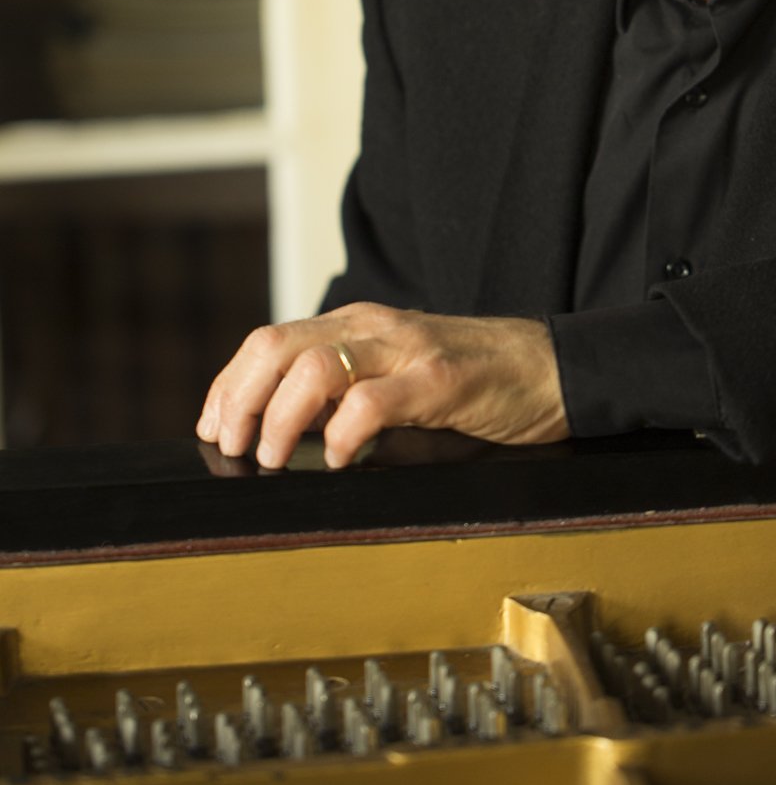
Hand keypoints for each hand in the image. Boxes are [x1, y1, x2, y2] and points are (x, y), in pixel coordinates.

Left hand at [196, 302, 568, 468]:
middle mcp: (375, 327)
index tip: (211, 427)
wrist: (554, 367)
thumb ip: (350, 388)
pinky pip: (370, 402)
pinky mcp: (440, 381)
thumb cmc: (477, 378)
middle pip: (276, 347)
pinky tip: (338, 460)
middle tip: (230, 447)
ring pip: (314, 368)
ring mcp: (408, 350)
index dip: (228, 384)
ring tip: (274, 458)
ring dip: (278, 419)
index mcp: (359, 324)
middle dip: (237, 400)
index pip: (269, 341)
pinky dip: (340, 436)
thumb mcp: (400, 372)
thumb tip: (282, 429)